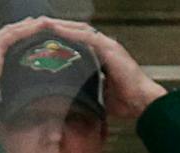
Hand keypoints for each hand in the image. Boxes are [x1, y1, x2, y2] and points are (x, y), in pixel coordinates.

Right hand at [0, 16, 55, 113]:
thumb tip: (5, 113)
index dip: (8, 44)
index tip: (19, 43)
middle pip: (3, 37)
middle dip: (17, 31)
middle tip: (31, 26)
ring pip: (9, 32)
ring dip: (25, 26)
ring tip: (39, 23)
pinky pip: (14, 34)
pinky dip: (27, 29)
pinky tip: (38, 26)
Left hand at [50, 21, 166, 121]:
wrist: (144, 102)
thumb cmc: (127, 101)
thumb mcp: (99, 95)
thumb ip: (85, 91)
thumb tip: (69, 101)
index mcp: (100, 56)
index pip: (76, 41)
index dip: (60, 38)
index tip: (42, 39)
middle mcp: (103, 46)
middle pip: (75, 31)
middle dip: (56, 28)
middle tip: (36, 26)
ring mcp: (107, 46)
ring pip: (79, 29)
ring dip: (60, 26)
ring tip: (42, 24)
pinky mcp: (109, 48)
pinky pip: (86, 36)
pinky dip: (70, 32)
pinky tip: (56, 30)